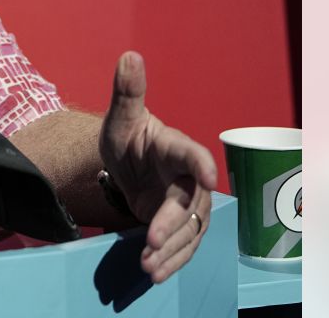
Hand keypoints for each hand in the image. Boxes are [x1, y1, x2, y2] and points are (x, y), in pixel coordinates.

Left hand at [100, 52, 217, 282]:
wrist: (130, 161)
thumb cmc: (129, 136)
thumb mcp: (121, 118)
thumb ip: (127, 92)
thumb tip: (129, 55)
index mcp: (176, 148)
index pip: (193, 154)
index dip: (202, 164)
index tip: (207, 177)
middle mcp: (189, 178)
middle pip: (189, 203)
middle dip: (173, 223)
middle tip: (151, 240)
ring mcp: (187, 203)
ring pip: (189, 230)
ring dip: (172, 250)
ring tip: (149, 266)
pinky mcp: (180, 224)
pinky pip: (182, 245)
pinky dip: (170, 260)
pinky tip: (155, 272)